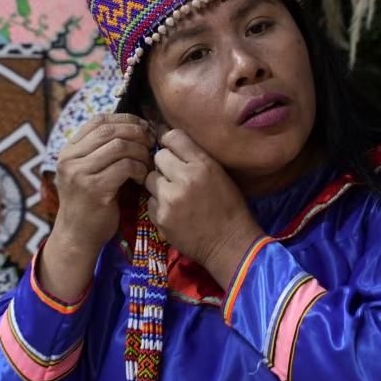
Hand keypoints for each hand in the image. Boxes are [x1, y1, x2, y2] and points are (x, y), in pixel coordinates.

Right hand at [52, 113, 154, 252]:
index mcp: (69, 150)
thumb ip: (103, 151)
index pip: (99, 120)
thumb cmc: (91, 202)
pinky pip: (125, 167)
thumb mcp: (90, 171)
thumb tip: (136, 127)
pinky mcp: (94, 188)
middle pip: (110, 130)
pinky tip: (143, 178)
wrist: (78, 235)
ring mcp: (80, 173)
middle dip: (136, 133)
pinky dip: (139, 169)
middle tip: (151, 142)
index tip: (143, 126)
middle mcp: (70, 158)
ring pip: (119, 146)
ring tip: (148, 163)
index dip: (125, 119)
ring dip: (140, 152)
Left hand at [144, 129, 264, 286]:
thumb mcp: (220, 174)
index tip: (174, 153)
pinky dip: (159, 205)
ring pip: (150, 178)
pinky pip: (150, 201)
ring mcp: (170, 199)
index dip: (172, 144)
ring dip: (159, 185)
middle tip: (175, 178)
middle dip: (165, 165)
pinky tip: (174, 213)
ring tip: (174, 195)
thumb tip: (172, 145)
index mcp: (203, 165)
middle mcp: (185, 178)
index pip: (173, 137)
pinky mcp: (160, 217)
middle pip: (158, 157)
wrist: (229, 244)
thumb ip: (196, 159)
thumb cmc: (230, 208)